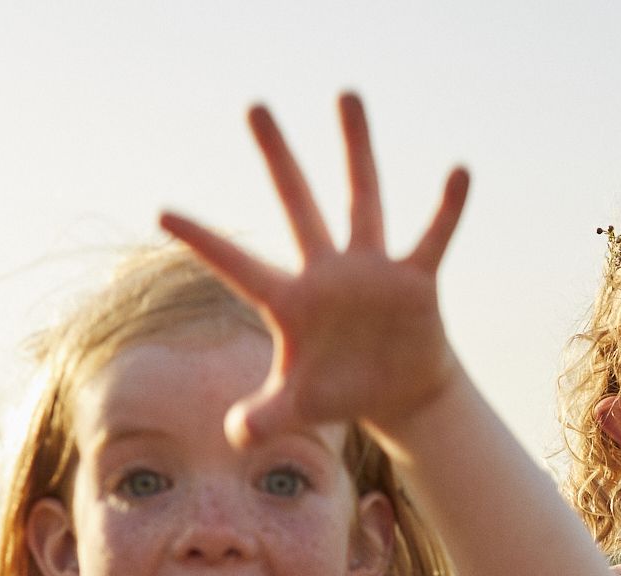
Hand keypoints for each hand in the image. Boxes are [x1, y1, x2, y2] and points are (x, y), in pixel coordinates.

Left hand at [160, 93, 469, 446]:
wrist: (397, 393)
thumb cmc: (338, 395)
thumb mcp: (298, 410)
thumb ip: (264, 417)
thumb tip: (236, 435)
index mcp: (290, 302)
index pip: (237, 265)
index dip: (203, 242)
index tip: (161, 213)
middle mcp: (327, 273)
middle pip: (298, 204)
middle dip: (277, 158)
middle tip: (254, 106)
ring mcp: (370, 270)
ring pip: (362, 198)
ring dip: (356, 148)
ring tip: (346, 94)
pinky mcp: (414, 279)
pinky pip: (432, 237)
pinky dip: (447, 209)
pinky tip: (459, 173)